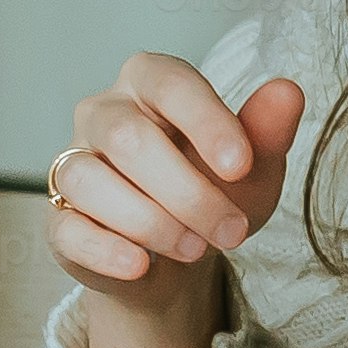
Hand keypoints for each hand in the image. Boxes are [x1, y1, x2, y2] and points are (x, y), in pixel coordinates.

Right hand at [47, 54, 308, 347]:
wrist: (181, 253)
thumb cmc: (215, 188)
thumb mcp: (252, 166)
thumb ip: (266, 130)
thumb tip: (288, 92)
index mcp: (150, 82)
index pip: (170, 84)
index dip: (206, 123)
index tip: (242, 166)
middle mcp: (102, 113)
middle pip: (130, 138)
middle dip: (188, 192)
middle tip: (233, 231)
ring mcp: (73, 163)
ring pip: (91, 181)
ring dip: (151, 222)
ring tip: (195, 249)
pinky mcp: (59, 218)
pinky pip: (68, 227)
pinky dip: (106, 250)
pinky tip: (141, 265)